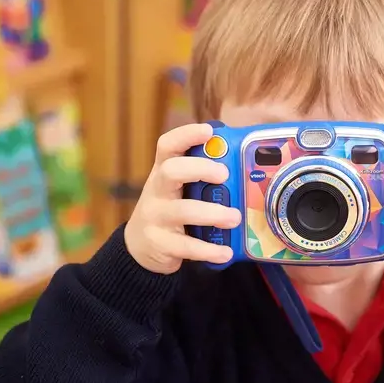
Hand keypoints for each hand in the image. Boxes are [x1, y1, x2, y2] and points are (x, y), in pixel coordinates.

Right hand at [125, 123, 240, 273]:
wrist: (140, 247)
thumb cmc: (170, 210)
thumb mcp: (179, 189)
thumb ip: (202, 177)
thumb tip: (243, 164)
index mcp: (163, 172)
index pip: (167, 145)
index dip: (186, 134)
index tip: (208, 130)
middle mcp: (156, 190)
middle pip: (171, 171)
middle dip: (199, 169)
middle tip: (225, 175)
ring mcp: (155, 217)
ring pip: (182, 210)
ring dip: (212, 213)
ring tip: (234, 218)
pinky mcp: (159, 243)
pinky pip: (185, 245)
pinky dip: (208, 249)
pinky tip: (225, 251)